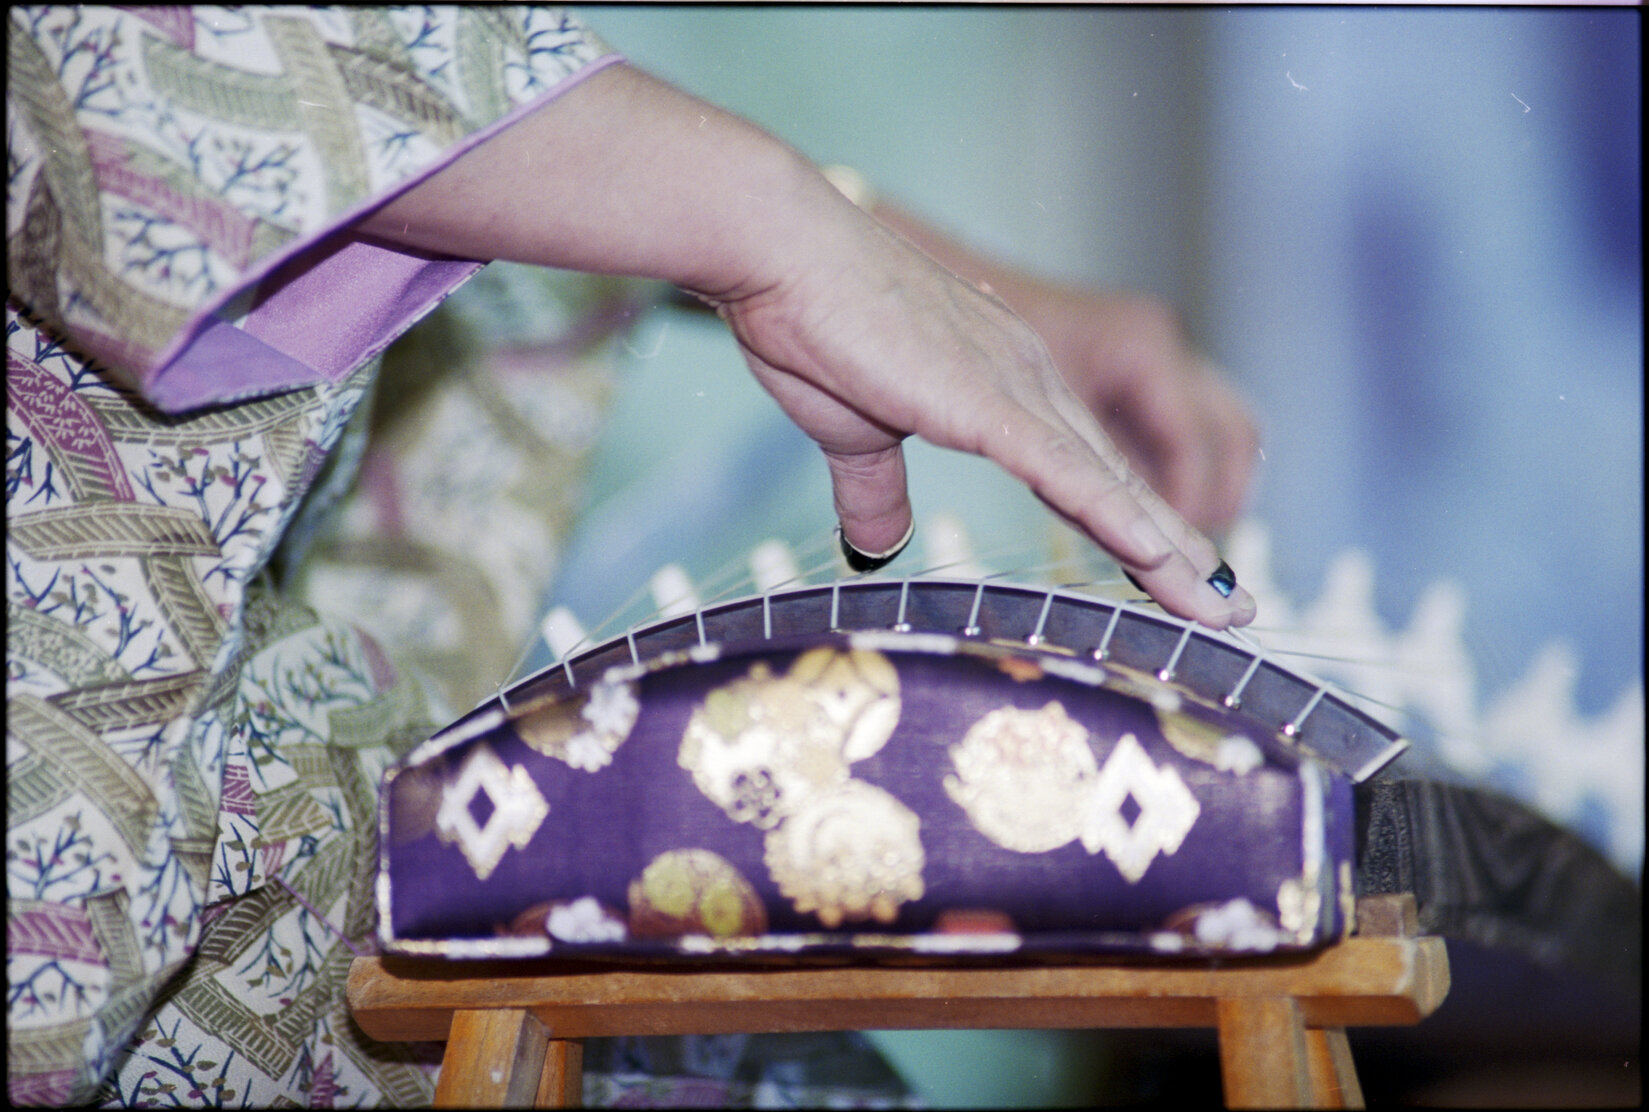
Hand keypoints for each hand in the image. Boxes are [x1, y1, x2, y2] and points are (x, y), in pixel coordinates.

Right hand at [709, 193, 1255, 627]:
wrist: (785, 253)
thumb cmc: (813, 323)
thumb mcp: (854, 432)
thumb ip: (877, 491)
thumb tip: (877, 546)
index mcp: (1003, 386)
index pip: (1083, 474)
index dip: (1130, 529)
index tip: (1171, 574)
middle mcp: (1030, 382)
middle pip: (1118, 485)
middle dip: (1178, 552)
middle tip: (1229, 605)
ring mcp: (1018, 388)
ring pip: (1111, 486)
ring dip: (1170, 552)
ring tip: (1220, 605)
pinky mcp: (989, 400)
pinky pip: (1068, 473)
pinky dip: (1118, 518)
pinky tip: (1161, 560)